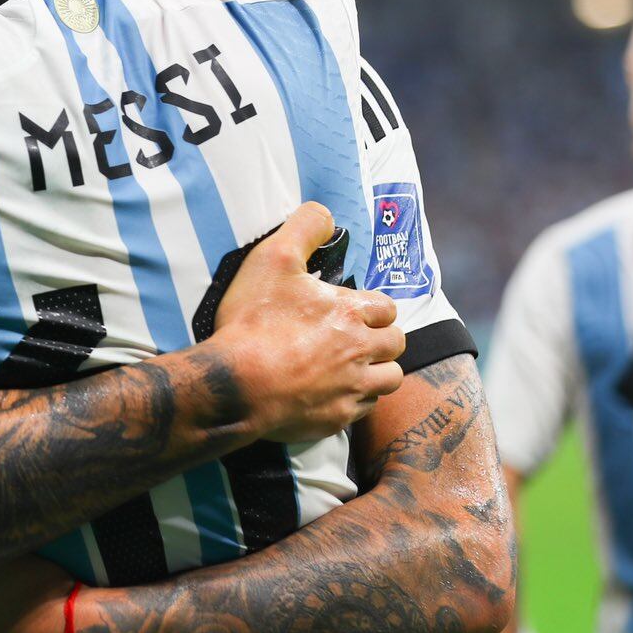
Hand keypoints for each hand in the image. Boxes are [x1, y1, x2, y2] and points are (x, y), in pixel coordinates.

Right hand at [210, 202, 403, 441]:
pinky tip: (332, 394)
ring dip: (377, 371)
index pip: (387, 308)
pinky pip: (362, 410)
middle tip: (355, 338)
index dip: (373, 307)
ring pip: (389, 380)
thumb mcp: (273, 259)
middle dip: (381, 339)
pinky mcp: (336, 418)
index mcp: (351, 313)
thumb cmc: (255, 321)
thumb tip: (325, 213)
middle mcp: (360, 352)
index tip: (354, 310)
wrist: (237, 384)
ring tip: (354, 367)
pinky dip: (353, 400)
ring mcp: (351, 389)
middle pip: (396, 344)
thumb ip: (304, 227)